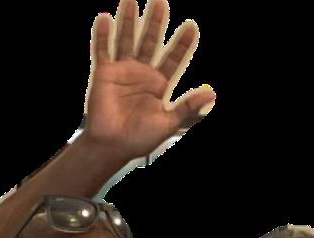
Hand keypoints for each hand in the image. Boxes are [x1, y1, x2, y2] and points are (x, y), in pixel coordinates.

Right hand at [84, 0, 215, 160]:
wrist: (113, 146)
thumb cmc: (140, 138)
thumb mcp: (168, 123)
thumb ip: (187, 107)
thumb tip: (211, 94)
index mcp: (159, 84)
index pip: (173, 58)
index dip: (182, 44)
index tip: (191, 27)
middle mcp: (141, 72)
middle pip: (150, 41)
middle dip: (156, 22)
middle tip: (161, 1)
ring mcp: (122, 70)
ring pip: (127, 38)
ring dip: (128, 19)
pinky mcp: (104, 73)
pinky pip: (103, 50)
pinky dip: (102, 35)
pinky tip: (105, 19)